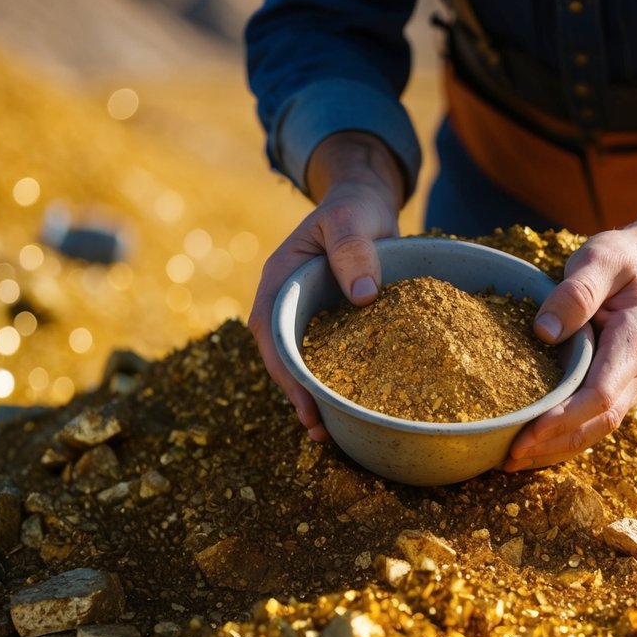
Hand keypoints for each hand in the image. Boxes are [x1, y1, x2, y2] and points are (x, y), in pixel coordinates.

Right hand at [248, 132, 404, 440]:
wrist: (366, 202)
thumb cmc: (355, 206)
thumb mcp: (352, 219)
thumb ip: (355, 249)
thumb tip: (363, 297)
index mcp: (281, 279)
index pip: (271, 331)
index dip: (283, 370)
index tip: (304, 401)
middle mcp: (289, 302)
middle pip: (282, 357)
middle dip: (296, 395)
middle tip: (319, 431)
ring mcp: (309, 315)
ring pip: (304, 362)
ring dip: (314, 395)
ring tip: (332, 434)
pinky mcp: (333, 324)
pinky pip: (330, 356)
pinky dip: (338, 381)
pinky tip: (354, 408)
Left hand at [503, 207, 636, 470]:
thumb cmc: (625, 261)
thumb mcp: (602, 259)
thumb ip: (577, 292)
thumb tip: (544, 331)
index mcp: (634, 342)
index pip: (600, 395)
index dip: (564, 418)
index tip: (527, 432)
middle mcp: (636, 374)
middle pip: (597, 425)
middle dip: (554, 446)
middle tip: (507, 459)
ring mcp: (628, 385)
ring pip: (595, 432)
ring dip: (555, 452)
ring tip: (511, 462)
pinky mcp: (614, 389)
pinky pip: (591, 423)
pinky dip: (562, 440)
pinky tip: (530, 447)